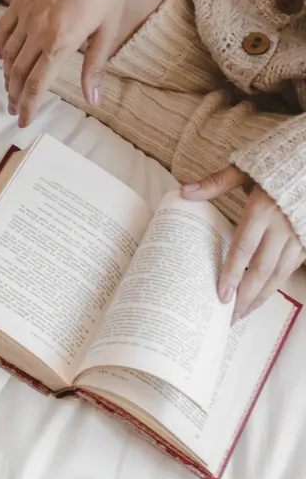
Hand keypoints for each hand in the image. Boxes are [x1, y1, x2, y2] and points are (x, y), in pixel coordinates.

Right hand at [0, 0, 127, 126]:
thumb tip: (92, 99)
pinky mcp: (20, 2)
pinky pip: (3, 31)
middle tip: (14, 109)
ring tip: (10, 89)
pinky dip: (1, 47)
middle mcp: (38, 32)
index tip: (23, 121)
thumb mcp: (107, 30)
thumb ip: (94, 67)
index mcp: (60, 43)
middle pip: (18, 75)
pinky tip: (3, 58)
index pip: (36, 85)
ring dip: (7, 77)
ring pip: (8, 56)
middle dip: (15, 96)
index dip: (28, 107)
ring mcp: (26, 16)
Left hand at [182, 165, 305, 320]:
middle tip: (231, 316)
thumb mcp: (245, 168)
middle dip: (246, 295)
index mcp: (262, 210)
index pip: (243, 249)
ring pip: (281, 271)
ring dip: (263, 295)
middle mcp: (282, 225)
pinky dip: (278, 282)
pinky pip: (293, 265)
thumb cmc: (277, 162)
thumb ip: (216, 183)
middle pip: (262, 268)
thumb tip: (184, 191)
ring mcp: (299, 233)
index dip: (232, 274)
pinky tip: (265, 294)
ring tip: (245, 312)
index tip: (221, 296)